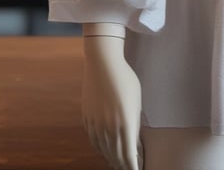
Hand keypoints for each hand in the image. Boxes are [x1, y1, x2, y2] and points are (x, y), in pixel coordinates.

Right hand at [82, 35, 142, 169]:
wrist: (103, 63)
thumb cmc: (124, 78)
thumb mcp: (136, 100)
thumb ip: (134, 122)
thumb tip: (133, 139)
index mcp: (125, 123)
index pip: (129, 155)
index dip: (133, 166)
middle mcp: (109, 127)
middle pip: (116, 155)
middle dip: (122, 165)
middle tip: (127, 169)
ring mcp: (96, 124)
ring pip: (104, 150)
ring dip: (111, 158)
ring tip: (117, 164)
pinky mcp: (87, 119)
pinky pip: (94, 140)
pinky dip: (100, 148)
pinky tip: (104, 150)